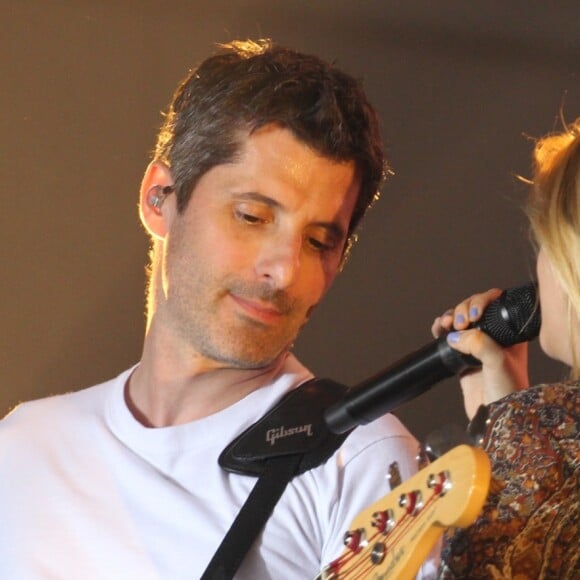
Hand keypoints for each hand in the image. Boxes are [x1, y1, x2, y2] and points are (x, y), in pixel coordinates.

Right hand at [431, 288, 529, 419]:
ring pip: (460, 320)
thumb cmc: (507, 391)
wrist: (496, 416)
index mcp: (510, 333)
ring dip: (450, 317)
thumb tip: (454, 335)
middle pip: (474, 309)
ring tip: (445, 324)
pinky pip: (448, 336)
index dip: (481, 302)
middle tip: (459, 323)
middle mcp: (494, 336)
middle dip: (462, 310)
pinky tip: (438, 329)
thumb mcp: (497, 361)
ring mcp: (477, 346)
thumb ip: (478, 343)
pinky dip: (441, 329)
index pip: (495, 304)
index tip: (473, 314)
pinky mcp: (461, 357)